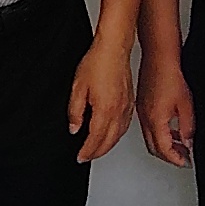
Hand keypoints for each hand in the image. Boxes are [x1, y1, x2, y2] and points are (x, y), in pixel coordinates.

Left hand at [71, 30, 137, 163]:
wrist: (114, 48)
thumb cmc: (97, 63)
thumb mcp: (77, 88)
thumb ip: (75, 111)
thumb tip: (74, 128)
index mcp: (105, 110)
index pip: (95, 139)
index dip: (86, 151)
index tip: (80, 157)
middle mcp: (118, 111)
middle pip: (109, 141)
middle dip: (97, 153)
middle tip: (87, 156)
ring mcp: (126, 107)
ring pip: (118, 135)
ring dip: (108, 146)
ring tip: (97, 149)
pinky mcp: (130, 102)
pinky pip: (125, 126)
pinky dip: (117, 135)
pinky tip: (112, 134)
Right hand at [140, 51, 194, 168]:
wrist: (158, 57)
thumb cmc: (170, 75)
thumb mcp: (186, 105)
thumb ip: (187, 128)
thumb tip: (188, 142)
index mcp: (155, 120)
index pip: (164, 149)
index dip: (176, 159)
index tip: (185, 162)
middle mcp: (146, 118)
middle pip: (154, 148)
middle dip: (169, 156)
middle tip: (183, 157)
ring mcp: (142, 112)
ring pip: (150, 138)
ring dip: (164, 145)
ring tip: (180, 145)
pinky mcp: (142, 106)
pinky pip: (148, 127)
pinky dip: (159, 134)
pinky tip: (171, 130)